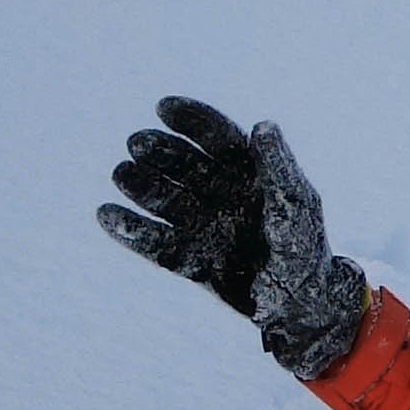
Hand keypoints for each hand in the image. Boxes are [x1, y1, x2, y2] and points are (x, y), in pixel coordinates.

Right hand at [98, 97, 370, 379]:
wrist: (301, 301)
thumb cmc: (304, 244)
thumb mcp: (295, 200)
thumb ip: (277, 165)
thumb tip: (262, 125)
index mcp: (246, 171)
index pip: (214, 136)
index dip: (189, 119)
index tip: (162, 108)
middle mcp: (219, 193)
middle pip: (181, 163)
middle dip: (158, 151)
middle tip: (137, 144)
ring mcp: (202, 225)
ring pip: (164, 199)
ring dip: (141, 185)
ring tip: (121, 174)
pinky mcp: (190, 259)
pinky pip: (155, 242)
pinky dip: (131, 229)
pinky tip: (106, 214)